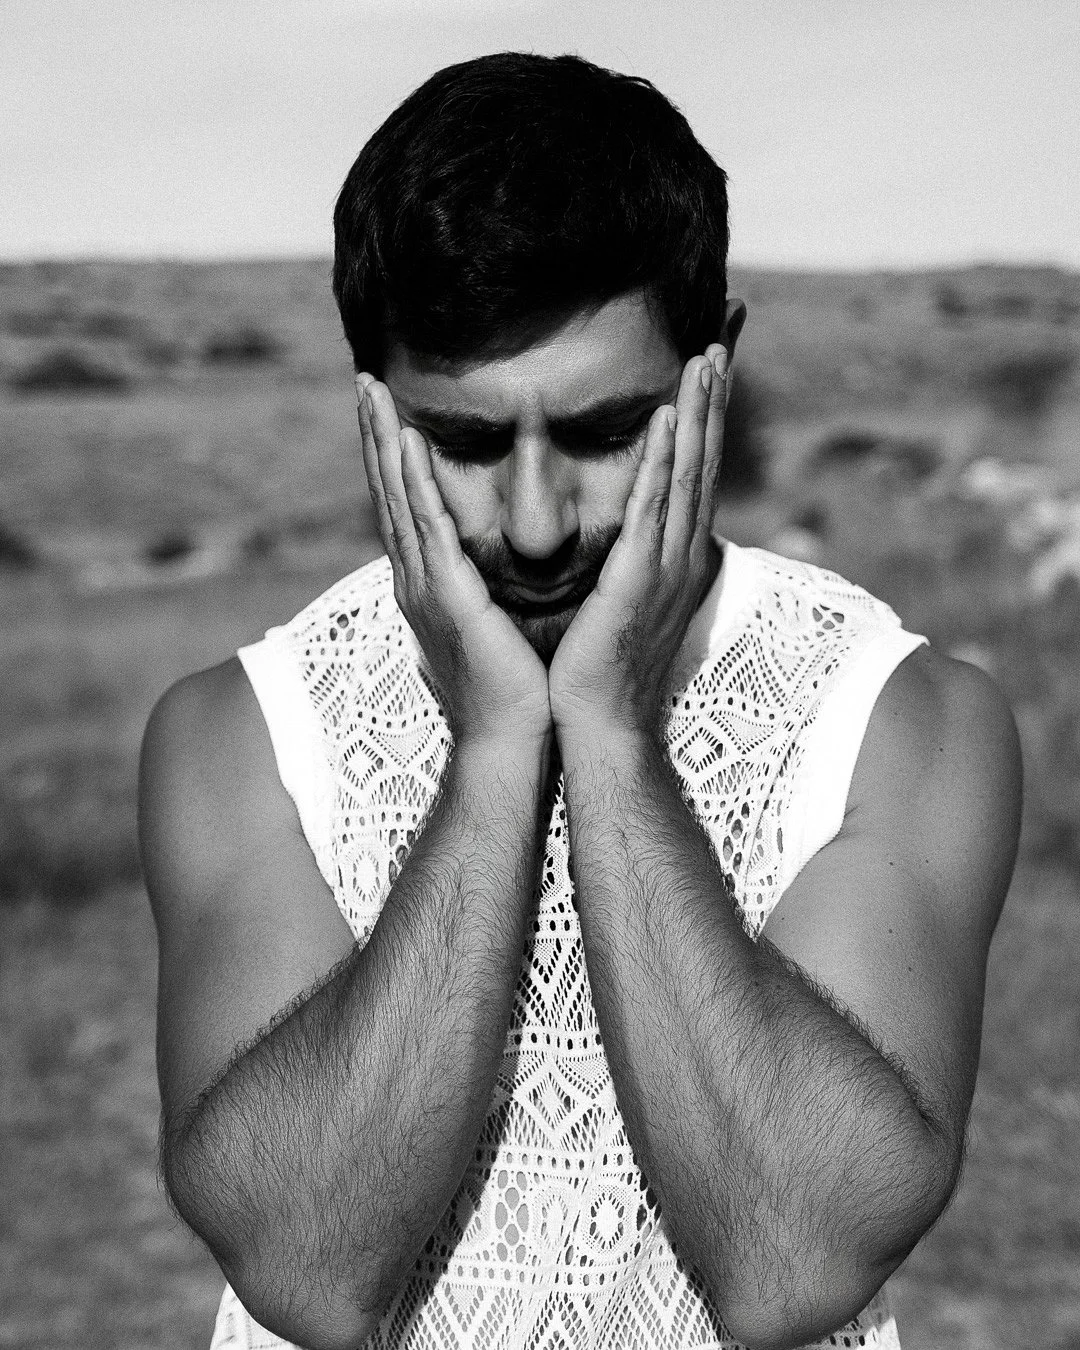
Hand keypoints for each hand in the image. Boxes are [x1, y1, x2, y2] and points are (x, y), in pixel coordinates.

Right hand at [357, 378, 551, 750]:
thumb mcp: (497, 621)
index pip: (404, 507)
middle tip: (363, 381)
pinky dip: (413, 484)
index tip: (385, 411)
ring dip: (382, 444)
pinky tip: (407, 445)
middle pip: (387, 493)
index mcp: (428, 585)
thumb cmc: (512, 686)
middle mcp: (415, 580)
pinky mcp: (449, 597)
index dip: (391, 458)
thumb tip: (497, 559)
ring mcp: (425, 588)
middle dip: (373, 436)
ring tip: (371, 394)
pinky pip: (428, 530)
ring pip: (397, 500)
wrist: (509, 738)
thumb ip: (487, 585)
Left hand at [547, 345, 728, 742]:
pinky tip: (671, 418)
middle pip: (702, 464)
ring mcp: (666, 567)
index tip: (708, 373)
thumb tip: (623, 535)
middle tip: (718, 344)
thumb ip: (628, 562)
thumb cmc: (601, 668)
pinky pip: (655, 509)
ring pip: (688, 475)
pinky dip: (666, 461)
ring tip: (705, 360)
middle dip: (712, 404)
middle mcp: (681, 555)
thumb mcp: (619, 602)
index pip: (693, 477)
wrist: (598, 723)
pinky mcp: (638, 580)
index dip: (704, 424)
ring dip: (699, 415)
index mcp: (673, 558)